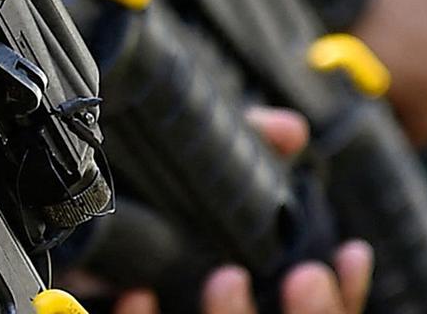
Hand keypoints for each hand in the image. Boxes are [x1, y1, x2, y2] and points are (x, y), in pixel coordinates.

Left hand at [84, 109, 373, 313]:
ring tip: (228, 277)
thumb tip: (287, 130)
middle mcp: (235, 313)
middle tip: (305, 274)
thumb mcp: (207, 181)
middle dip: (314, 313)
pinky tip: (139, 293)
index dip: (348, 292)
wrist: (75, 248)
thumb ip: (250, 154)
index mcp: (264, 298)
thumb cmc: (154, 214)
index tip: (350, 254)